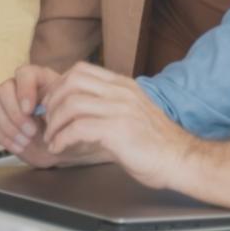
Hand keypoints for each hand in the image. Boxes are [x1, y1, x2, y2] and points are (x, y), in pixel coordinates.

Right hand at [0, 64, 66, 167]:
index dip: (24, 90)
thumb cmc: (70, 129)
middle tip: (31, 131)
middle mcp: (19, 89)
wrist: (64, 147)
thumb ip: (62, 112)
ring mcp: (7, 105)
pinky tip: (20, 146)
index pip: (24, 73)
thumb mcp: (73, 119)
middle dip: (15, 113)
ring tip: (27, 140)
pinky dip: (5, 138)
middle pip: (4, 89)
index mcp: (39, 80)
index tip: (30, 109)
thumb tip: (44, 112)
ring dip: (9, 126)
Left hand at [39, 62, 194, 188]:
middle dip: (52, 100)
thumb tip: (78, 110)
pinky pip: (77, 128)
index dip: (59, 85)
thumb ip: (108, 105)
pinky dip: (62, 138)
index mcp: (123, 86)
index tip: (51, 103)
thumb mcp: (132, 113)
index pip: (80, 70)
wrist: (182, 161)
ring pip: (70, 104)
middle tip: (47, 119)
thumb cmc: (157, 144)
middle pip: (71, 81)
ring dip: (54, 122)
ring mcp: (120, 109)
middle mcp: (121, 93)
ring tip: (51, 138)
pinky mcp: (117, 130)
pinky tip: (59, 147)